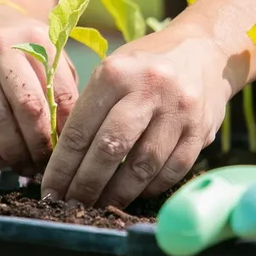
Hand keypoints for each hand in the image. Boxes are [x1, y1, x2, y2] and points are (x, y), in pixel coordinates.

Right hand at [0, 4, 79, 175]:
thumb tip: (71, 134)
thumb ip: (62, 84)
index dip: (67, 127)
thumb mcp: (48, 51)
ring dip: (14, 153)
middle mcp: (2, 48)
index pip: (59, 91)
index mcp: (37, 39)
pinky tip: (0, 160)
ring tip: (25, 167)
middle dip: (40, 145)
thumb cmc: (22, 46)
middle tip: (46, 165)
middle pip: (28, 108)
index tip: (70, 148)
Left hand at [40, 23, 233, 207]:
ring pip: (142, 166)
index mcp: (116, 73)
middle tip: (72, 205)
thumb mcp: (114, 71)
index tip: (50, 190)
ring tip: (100, 205)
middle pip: (110, 149)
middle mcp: (149, 88)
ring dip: (118, 193)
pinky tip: (136, 193)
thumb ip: (91, 108)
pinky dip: (151, 187)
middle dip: (86, 185)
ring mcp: (179, 110)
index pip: (80, 129)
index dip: (62, 167)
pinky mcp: (201, 129)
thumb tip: (63, 161)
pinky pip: (173, 170)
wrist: (205, 50)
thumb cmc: (146, 66)